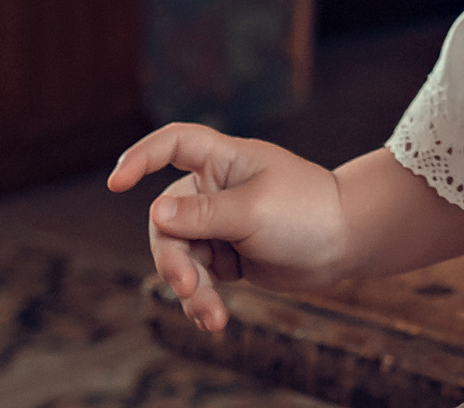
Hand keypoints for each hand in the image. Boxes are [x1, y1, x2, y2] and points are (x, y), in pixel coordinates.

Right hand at [108, 124, 347, 332]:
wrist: (348, 243)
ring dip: (191, 289)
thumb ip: (202, 215)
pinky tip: (212, 320)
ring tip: (213, 317)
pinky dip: (201, 298)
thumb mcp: (253, 211)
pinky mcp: (228, 254)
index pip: (174, 144)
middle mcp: (217, 188)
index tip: (115, 183)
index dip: (141, 157)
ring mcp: (221, 222)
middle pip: (168, 220)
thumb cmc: (308, 213)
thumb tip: (153, 214)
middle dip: (173, 259)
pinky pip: (199, 276)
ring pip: (181, 255)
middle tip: (189, 288)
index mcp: (225, 160)